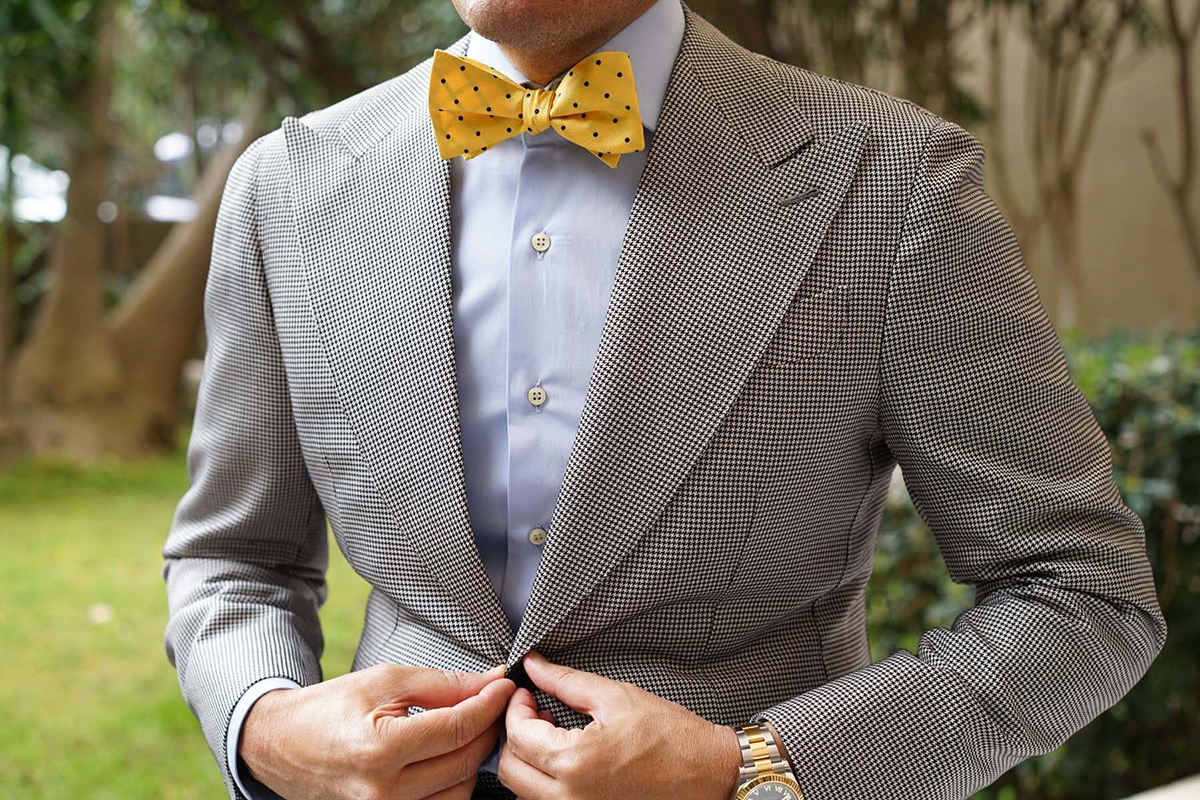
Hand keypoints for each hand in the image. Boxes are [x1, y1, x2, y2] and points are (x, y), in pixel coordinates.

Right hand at [240, 662, 515, 799]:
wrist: (280, 745)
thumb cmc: (328, 709)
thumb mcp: (384, 681)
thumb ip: (443, 684)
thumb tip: (488, 682)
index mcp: (379, 749)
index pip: (457, 729)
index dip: (489, 704)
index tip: (505, 686)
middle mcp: (382, 792)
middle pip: (465, 762)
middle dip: (487, 728)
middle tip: (492, 703)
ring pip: (460, 792)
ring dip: (474, 759)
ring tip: (468, 730)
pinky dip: (454, 783)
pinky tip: (450, 758)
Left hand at [498, 651, 741, 798]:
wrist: (707, 772)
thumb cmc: (670, 735)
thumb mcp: (615, 696)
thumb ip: (565, 681)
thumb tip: (534, 666)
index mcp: (575, 761)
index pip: (518, 736)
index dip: (517, 707)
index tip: (527, 692)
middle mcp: (570, 797)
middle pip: (510, 770)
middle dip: (515, 736)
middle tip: (536, 712)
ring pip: (524, 792)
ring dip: (527, 761)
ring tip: (553, 734)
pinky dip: (544, 782)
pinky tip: (566, 758)